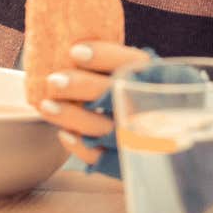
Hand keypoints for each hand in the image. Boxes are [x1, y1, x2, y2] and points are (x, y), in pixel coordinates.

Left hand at [34, 41, 150, 170]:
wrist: (166, 144)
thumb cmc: (141, 99)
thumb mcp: (140, 77)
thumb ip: (115, 65)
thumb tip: (71, 49)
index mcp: (161, 80)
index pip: (136, 63)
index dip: (105, 56)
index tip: (75, 51)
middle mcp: (155, 108)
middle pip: (117, 95)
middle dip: (82, 86)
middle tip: (53, 80)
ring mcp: (143, 139)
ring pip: (105, 128)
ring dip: (73, 117)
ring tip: (46, 106)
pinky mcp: (129, 163)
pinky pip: (103, 159)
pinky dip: (81, 146)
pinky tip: (64, 134)